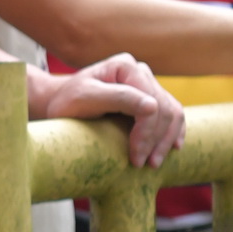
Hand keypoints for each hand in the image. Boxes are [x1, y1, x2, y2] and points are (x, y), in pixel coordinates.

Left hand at [32, 53, 185, 166]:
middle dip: (157, 140)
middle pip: (164, 109)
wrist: (59, 104)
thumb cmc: (67, 102)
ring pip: (172, 113)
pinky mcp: (150, 98)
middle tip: (145, 165)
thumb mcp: (85, 99)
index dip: (147, 133)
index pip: (150, 102)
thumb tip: (153, 107)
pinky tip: (172, 148)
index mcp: (126, 66)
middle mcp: (140, 71)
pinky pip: (172, 115)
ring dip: (166, 140)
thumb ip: (118, 98)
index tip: (136, 158)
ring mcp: (146, 84)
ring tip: (153, 163)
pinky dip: (173, 132)